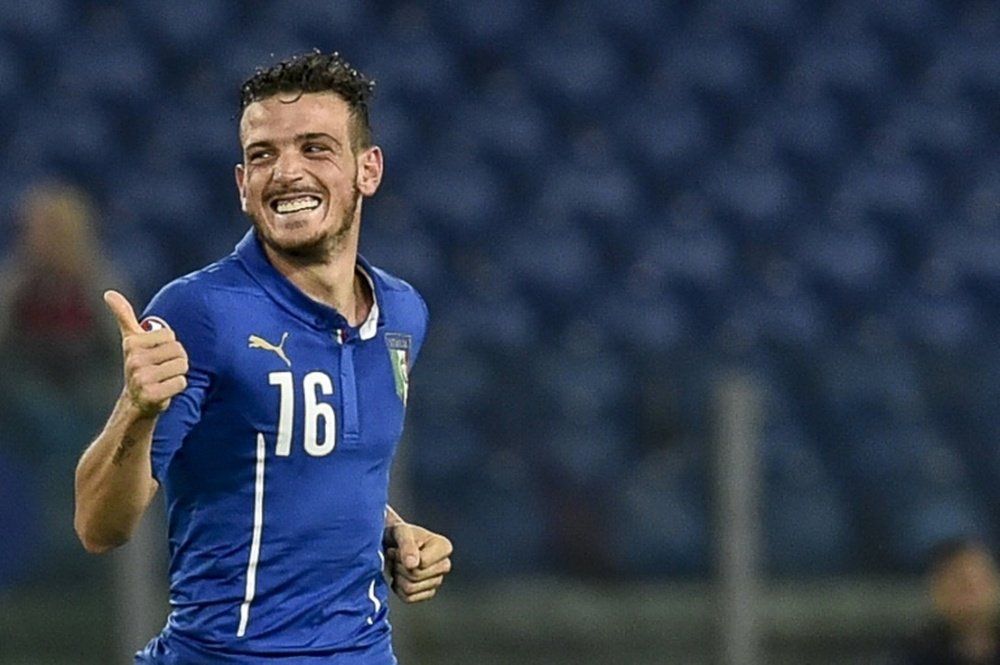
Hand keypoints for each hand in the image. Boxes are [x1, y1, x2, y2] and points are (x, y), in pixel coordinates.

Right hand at [104, 290, 188, 416]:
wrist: (136, 402)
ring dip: (178, 374)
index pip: (170, 335)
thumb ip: (123, 315)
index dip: (168, 345)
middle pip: (178, 350)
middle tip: (162, 369)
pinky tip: (165, 390)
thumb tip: (109, 293)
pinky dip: (178, 387)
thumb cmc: (139, 366)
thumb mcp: (131, 340)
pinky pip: (182, 383)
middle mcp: (134, 360)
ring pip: (182, 366)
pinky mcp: (151, 395)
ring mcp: (142, 379)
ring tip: (163, 379)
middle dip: (176, 360)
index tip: (156, 354)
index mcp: (132, 343)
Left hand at [384, 523, 452, 602]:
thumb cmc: (398, 534)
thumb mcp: (400, 532)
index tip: (398, 547)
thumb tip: (413, 565)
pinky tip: (399, 576)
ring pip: (410, 589)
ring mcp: (437, 581)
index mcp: (444, 547)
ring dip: (397, 577)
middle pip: (416, 576)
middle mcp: (444, 565)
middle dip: (399, 567)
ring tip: (396, 565)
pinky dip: (398, 588)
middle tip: (395, 556)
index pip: (422, 563)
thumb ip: (407, 545)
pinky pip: (408, 598)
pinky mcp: (427, 593)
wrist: (391, 543)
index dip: (403, 557)